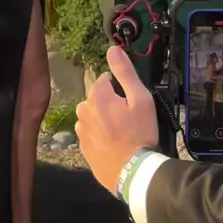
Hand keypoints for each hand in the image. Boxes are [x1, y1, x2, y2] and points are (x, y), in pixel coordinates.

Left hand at [75, 46, 158, 194]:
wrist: (132, 173)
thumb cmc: (139, 133)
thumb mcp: (140, 98)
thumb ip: (125, 72)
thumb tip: (113, 49)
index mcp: (97, 96)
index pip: (105, 80)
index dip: (120, 90)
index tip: (130, 103)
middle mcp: (84, 110)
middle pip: (97, 97)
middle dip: (110, 103)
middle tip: (128, 119)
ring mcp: (81, 131)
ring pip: (92, 115)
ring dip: (103, 119)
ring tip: (121, 133)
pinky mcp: (83, 147)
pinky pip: (90, 133)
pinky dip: (99, 135)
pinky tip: (113, 144)